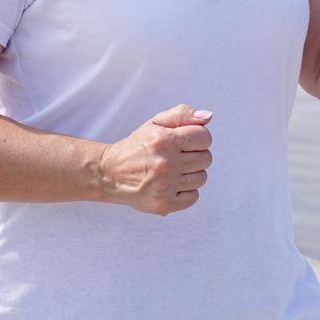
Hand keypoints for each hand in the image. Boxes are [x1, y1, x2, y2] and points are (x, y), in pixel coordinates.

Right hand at [98, 103, 213, 215]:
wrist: (111, 173)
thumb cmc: (138, 146)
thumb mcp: (156, 123)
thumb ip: (183, 115)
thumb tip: (208, 117)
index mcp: (164, 140)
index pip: (204, 137)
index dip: (198, 138)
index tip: (185, 142)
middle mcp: (165, 163)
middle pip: (206, 158)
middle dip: (195, 155)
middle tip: (178, 156)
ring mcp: (164, 186)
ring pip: (201, 178)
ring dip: (191, 174)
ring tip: (173, 170)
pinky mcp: (163, 204)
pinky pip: (193, 197)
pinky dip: (186, 191)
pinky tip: (171, 184)